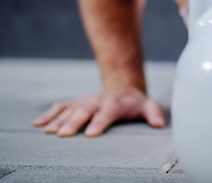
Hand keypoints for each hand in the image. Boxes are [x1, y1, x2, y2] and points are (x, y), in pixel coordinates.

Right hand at [32, 90, 164, 136]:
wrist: (123, 90)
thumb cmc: (135, 104)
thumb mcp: (147, 106)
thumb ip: (153, 113)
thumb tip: (160, 124)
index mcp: (115, 103)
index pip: (107, 112)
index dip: (100, 122)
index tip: (92, 134)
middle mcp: (97, 101)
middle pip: (84, 111)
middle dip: (74, 123)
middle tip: (63, 135)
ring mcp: (84, 101)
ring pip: (70, 109)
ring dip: (58, 120)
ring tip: (48, 132)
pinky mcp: (75, 103)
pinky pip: (60, 107)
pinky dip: (48, 114)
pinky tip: (37, 124)